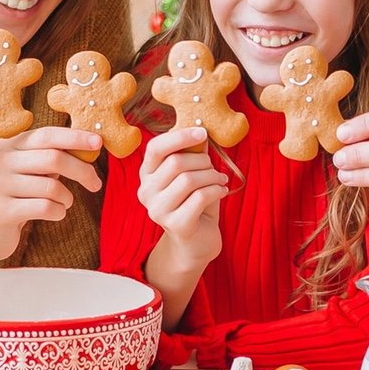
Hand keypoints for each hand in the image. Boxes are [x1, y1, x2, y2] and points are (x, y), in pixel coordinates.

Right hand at [0, 126, 101, 273]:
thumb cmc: (19, 195)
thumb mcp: (32, 170)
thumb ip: (53, 157)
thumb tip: (91, 146)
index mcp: (10, 145)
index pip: (46, 135)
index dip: (74, 137)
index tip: (98, 143)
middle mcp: (0, 161)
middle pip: (53, 159)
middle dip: (81, 171)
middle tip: (95, 184)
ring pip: (52, 186)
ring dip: (67, 197)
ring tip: (64, 202)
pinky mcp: (2, 211)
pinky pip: (45, 207)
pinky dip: (59, 212)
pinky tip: (55, 213)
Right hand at [138, 125, 226, 266]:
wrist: (197, 241)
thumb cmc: (194, 201)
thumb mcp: (192, 173)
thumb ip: (193, 153)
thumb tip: (201, 129)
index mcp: (147, 174)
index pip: (155, 148)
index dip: (180, 136)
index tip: (203, 132)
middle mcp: (146, 192)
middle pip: (176, 163)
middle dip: (203, 161)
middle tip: (214, 168)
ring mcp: (158, 210)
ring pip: (189, 179)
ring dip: (211, 176)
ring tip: (220, 180)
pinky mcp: (175, 225)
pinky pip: (200, 197)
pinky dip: (216, 190)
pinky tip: (222, 191)